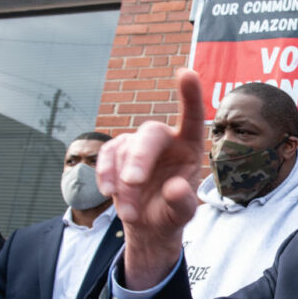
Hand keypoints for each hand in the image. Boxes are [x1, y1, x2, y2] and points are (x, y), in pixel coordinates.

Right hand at [96, 69, 205, 289]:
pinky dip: (105, 174)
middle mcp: (166, 139)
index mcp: (190, 146)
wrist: (148, 225)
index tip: (187, 73)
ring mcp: (139, 144)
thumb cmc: (171, 213)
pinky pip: (106, 155)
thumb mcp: (182, 215)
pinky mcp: (118, 153)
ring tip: (131, 213)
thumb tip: (175, 187)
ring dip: (123, 182)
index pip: (192, 117)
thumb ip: (183, 202)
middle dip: (139, 158)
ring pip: (124, 149)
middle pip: (150, 134)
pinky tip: (109, 193)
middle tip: (133, 183)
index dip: (190, 96)